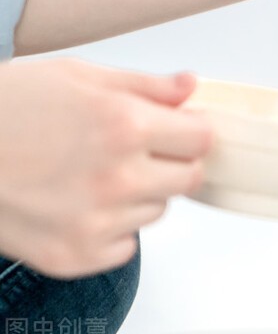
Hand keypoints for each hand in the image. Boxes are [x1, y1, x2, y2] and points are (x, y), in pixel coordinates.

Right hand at [0, 59, 212, 277]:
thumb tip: (190, 87)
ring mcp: (96, 223)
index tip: (178, 129)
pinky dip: (111, 229)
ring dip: (139, 195)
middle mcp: (117, 178)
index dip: (190, 131)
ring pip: (155, 211)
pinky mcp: (75, 256)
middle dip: (171, 162)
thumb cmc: (5, 109)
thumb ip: (145, 86)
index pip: (202, 139)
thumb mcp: (77, 77)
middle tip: (136, 151)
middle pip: (188, 178)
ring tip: (89, 174)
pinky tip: (76, 204)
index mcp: (125, 126)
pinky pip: (124, 245)